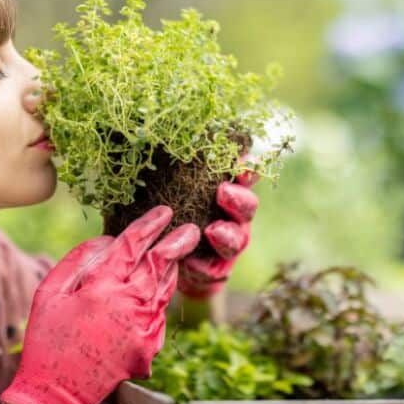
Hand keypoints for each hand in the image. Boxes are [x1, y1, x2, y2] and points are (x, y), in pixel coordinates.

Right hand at [0, 206, 199, 403]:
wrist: (58, 394)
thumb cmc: (48, 339)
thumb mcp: (49, 293)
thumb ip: (77, 260)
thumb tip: (106, 239)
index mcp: (101, 287)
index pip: (133, 245)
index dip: (150, 225)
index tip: (164, 211)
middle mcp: (129, 304)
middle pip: (161, 263)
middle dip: (178, 242)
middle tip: (191, 228)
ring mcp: (144, 327)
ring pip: (165, 288)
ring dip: (173, 269)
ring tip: (177, 253)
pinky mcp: (150, 346)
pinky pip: (160, 313)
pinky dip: (160, 298)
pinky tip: (158, 291)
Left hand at [177, 165, 259, 298]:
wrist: (167, 256)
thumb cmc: (173, 211)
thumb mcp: (173, 185)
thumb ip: (175, 167)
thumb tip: (156, 133)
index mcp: (228, 190)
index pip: (244, 175)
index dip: (247, 167)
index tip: (242, 160)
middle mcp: (234, 216)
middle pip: (247, 205)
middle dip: (238, 198)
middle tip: (223, 192)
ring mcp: (229, 244)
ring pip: (237, 238)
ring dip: (227, 233)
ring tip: (212, 231)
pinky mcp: (216, 270)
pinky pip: (214, 269)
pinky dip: (203, 265)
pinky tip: (191, 262)